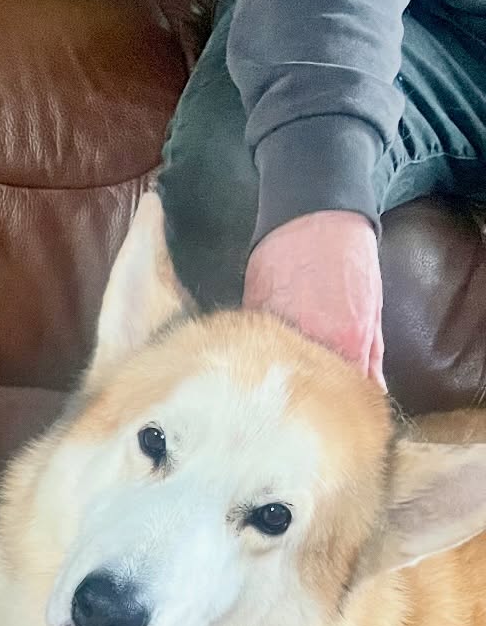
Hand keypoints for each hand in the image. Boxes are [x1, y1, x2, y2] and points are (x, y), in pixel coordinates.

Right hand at [243, 210, 384, 387]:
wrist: (313, 214)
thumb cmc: (348, 256)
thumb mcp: (373, 306)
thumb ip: (372, 353)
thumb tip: (373, 390)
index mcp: (345, 341)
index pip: (345, 391)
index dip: (343, 404)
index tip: (340, 410)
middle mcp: (308, 340)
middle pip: (308, 387)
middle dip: (311, 396)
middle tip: (312, 402)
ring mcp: (276, 330)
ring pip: (279, 370)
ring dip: (284, 377)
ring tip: (289, 380)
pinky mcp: (252, 318)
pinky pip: (259, 349)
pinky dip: (265, 355)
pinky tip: (270, 357)